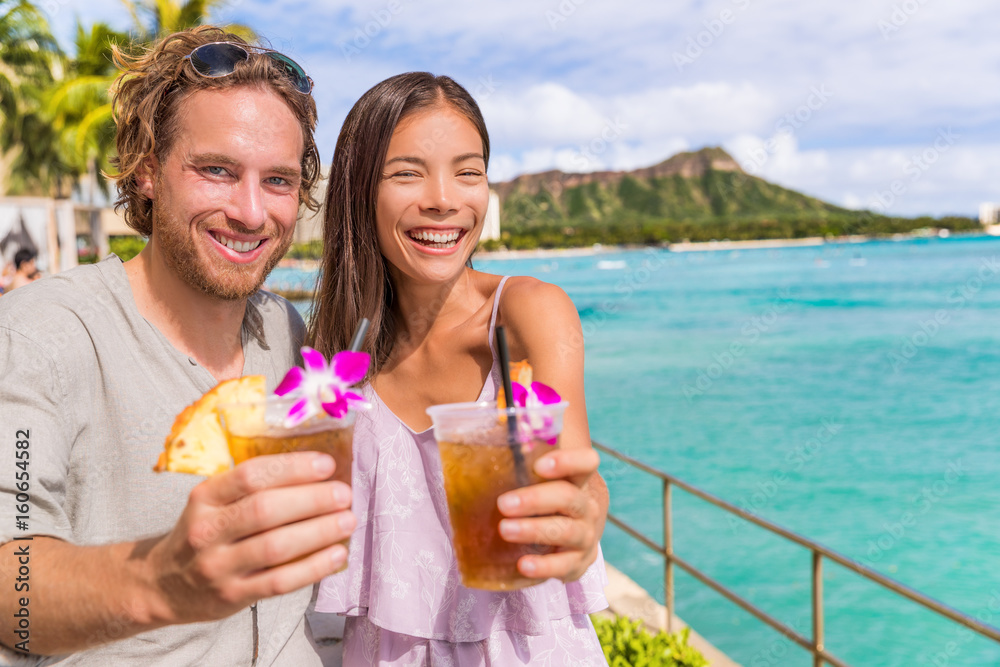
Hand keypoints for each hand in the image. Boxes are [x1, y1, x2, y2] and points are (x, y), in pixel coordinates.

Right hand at [147, 452, 355, 623]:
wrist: (163, 584)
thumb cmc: (205, 534)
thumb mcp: (213, 502)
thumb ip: (252, 488)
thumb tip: (317, 471)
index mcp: (204, 498)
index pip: (251, 476)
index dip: (293, 468)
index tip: (326, 464)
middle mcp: (207, 531)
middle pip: (265, 510)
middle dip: (312, 499)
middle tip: (344, 494)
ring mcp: (218, 566)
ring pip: (275, 547)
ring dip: (319, 531)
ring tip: (348, 520)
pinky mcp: (232, 596)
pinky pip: (279, 582)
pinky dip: (313, 568)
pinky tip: (337, 555)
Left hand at [496, 447, 604, 582]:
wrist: (573, 534)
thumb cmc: (546, 496)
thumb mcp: (538, 478)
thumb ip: (518, 459)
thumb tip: (473, 435)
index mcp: (579, 478)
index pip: (586, 462)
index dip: (567, 461)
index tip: (539, 465)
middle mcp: (588, 506)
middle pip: (569, 498)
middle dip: (535, 500)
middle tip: (503, 503)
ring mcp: (586, 535)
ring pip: (567, 531)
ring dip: (534, 530)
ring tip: (504, 530)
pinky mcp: (579, 562)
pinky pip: (565, 566)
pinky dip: (545, 566)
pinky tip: (523, 564)